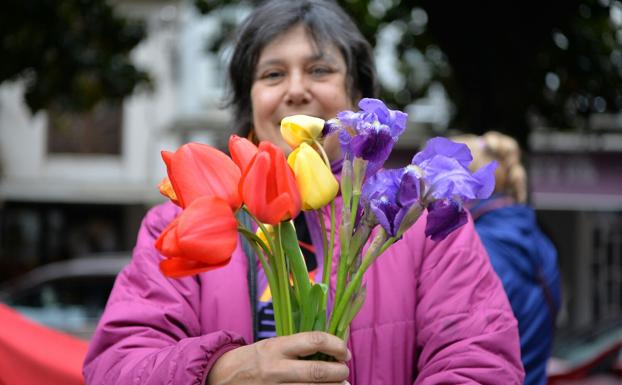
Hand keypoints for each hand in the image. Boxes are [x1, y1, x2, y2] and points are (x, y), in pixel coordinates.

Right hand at [207, 331, 350, 384]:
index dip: (336, 345)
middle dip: (338, 372)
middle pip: (317, 371)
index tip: (344, 351)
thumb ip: (298, 346)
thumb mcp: (272, 344)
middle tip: (345, 371)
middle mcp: (276, 368)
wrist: (222, 377)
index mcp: (277, 347)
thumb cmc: (253, 359)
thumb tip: (331, 346)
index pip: (314, 340)